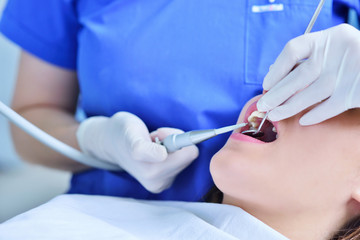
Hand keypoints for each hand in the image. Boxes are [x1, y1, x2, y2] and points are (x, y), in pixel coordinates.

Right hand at [76, 112, 198, 192]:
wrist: (111, 143)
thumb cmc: (122, 134)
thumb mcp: (130, 134)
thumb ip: (144, 148)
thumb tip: (162, 156)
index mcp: (152, 171)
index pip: (189, 152)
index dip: (175, 136)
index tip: (159, 133)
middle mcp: (157, 182)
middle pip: (189, 155)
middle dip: (173, 141)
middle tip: (153, 138)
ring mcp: (161, 183)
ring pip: (185, 157)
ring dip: (170, 146)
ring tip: (151, 145)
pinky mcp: (164, 182)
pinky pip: (181, 162)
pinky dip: (170, 152)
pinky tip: (154, 152)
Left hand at [257, 24, 359, 124]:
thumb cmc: (351, 61)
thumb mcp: (332, 51)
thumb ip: (308, 59)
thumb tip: (273, 74)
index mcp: (330, 37)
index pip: (294, 49)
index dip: (276, 69)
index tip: (266, 85)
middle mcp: (339, 52)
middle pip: (300, 75)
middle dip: (277, 93)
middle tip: (263, 106)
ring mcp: (350, 72)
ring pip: (311, 93)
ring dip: (289, 107)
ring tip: (274, 115)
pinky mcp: (357, 92)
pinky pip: (330, 107)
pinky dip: (315, 115)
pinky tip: (302, 121)